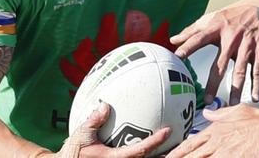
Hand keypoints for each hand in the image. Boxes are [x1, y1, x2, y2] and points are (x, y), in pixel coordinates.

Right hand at [56, 102, 170, 157]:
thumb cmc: (74, 153)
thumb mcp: (81, 135)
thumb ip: (94, 121)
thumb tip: (105, 105)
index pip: (140, 150)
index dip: (155, 141)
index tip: (168, 130)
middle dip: (169, 154)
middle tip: (184, 142)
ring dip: (163, 156)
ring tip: (179, 145)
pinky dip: (151, 155)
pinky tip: (160, 148)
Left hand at [164, 104, 258, 157]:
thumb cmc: (258, 120)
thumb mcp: (235, 112)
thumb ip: (219, 114)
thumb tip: (207, 113)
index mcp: (215, 131)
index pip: (190, 144)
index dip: (177, 152)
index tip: (167, 157)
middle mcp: (216, 142)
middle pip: (192, 156)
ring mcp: (224, 153)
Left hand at [170, 0, 258, 104]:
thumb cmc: (231, 16)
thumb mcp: (212, 18)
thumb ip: (192, 30)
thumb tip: (172, 40)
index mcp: (216, 28)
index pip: (199, 38)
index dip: (189, 46)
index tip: (178, 55)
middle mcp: (231, 37)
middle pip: (220, 63)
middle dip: (213, 82)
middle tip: (207, 100)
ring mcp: (247, 44)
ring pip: (240, 70)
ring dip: (237, 88)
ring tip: (232, 104)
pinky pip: (257, 69)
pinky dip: (257, 84)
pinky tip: (256, 97)